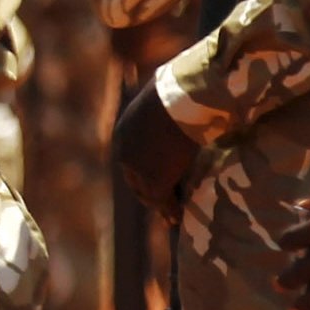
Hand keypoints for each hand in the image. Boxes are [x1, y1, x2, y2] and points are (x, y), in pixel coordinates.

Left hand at [113, 82, 202, 216]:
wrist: (180, 100)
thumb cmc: (179, 92)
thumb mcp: (165, 100)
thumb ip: (167, 109)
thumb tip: (185, 99)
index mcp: (124, 131)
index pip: (130, 159)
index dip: (140, 173)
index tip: (150, 183)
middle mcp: (125, 152)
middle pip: (133, 180)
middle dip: (146, 193)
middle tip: (160, 204)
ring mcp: (138, 169)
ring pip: (146, 194)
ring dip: (159, 206)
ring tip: (170, 216)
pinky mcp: (155, 181)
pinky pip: (162, 201)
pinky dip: (170, 210)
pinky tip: (177, 217)